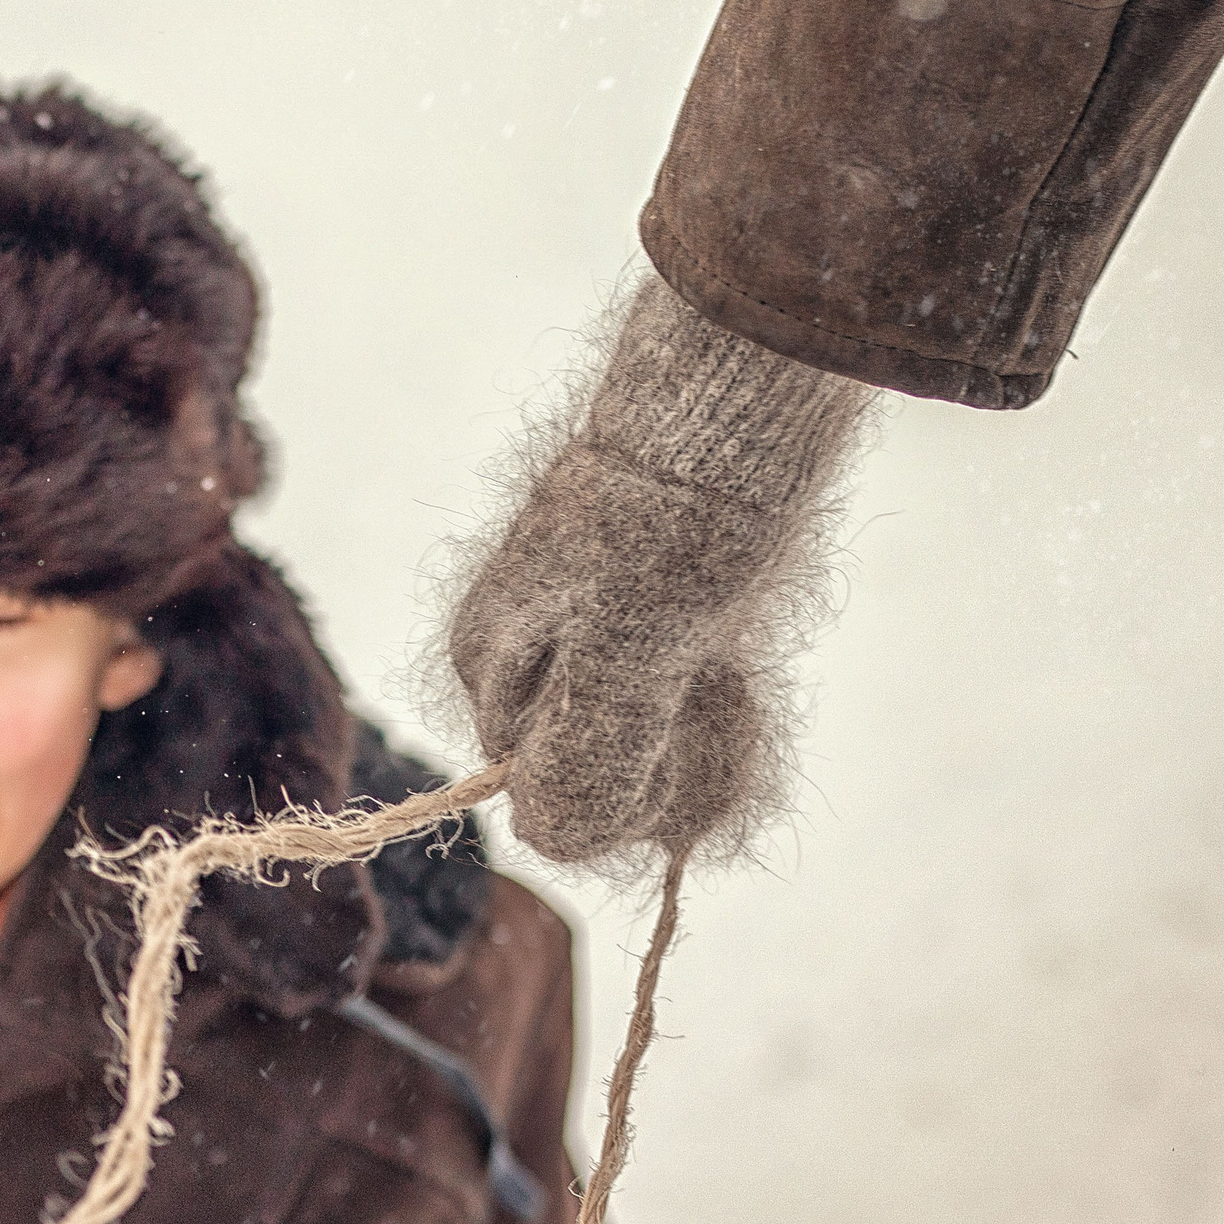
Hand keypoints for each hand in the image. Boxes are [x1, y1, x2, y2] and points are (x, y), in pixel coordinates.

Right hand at [445, 275, 874, 869]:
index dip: (638, 795)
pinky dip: (711, 692)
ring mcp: (565, 635)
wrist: (737, 384)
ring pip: (636, 746)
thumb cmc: (687, 514)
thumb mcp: (640, 643)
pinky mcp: (621, 610)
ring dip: (701, 725)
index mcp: (486, 674)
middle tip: (721, 672)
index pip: (557, 813)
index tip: (690, 717)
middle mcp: (509, 663)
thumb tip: (551, 839)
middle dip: (673, 758)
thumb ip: (591, 750)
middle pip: (595, 782)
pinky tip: (734, 642)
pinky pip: (661, 701)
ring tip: (730, 646)